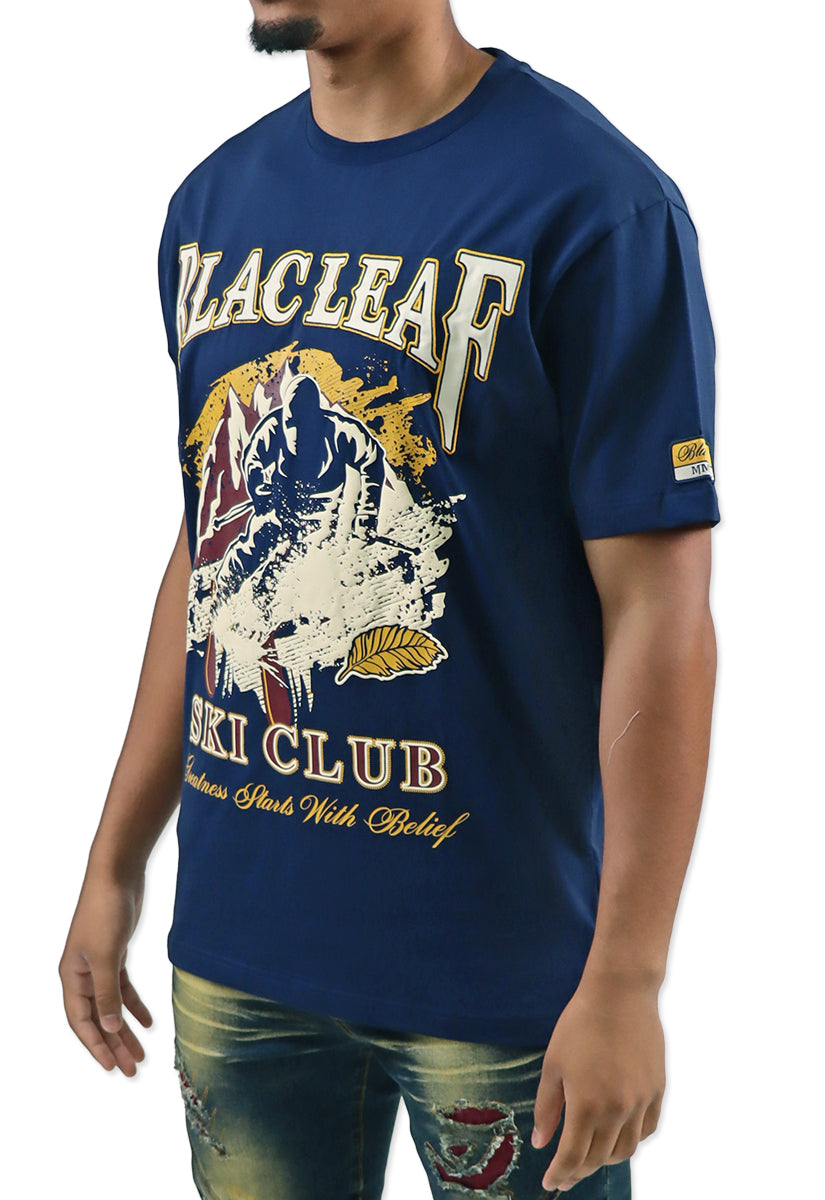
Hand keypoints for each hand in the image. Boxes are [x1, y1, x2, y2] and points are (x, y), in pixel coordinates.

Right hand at [59, 867, 152, 1076]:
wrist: (117, 875)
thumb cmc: (105, 911)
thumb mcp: (106, 955)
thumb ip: (107, 993)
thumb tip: (108, 1027)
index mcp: (72, 976)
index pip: (81, 1021)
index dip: (96, 1045)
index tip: (113, 1067)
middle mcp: (82, 974)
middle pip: (97, 1018)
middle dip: (113, 1044)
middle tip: (132, 1069)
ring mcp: (99, 965)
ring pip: (111, 1006)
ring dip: (125, 1029)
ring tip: (141, 1053)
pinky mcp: (116, 954)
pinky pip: (122, 989)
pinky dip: (134, 1005)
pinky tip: (148, 1021)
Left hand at [532, 972, 664, 1190]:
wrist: (620, 994)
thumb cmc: (580, 1024)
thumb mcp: (553, 1064)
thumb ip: (547, 1107)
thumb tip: (542, 1142)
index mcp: (586, 1105)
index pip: (572, 1157)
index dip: (559, 1174)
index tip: (549, 1183)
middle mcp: (617, 1110)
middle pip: (598, 1159)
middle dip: (578, 1172)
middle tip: (565, 1175)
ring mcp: (640, 1102)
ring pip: (625, 1150)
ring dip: (605, 1160)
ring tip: (590, 1158)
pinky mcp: (657, 1090)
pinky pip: (647, 1129)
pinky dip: (632, 1140)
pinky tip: (618, 1137)